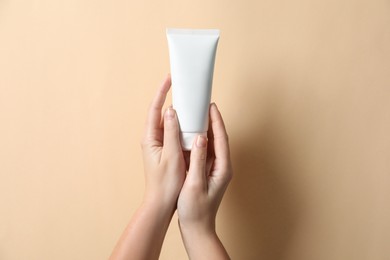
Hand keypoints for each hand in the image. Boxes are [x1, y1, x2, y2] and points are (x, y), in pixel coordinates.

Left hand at [141, 74, 185, 210]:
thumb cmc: (165, 183)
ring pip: (168, 122)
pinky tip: (191, 123)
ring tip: (188, 101)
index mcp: (150, 139)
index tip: (169, 79)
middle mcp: (153, 139)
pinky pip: (173, 132)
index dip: (161, 92)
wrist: (161, 203)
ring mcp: (159, 145)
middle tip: (180, 86)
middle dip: (169, 97)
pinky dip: (181, 125)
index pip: (154, 109)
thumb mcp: (171, 156)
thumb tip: (171, 111)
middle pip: (160, 113)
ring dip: (177, 112)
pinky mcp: (167, 150)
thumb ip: (171, 133)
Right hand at [177, 103, 232, 258]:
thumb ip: (198, 160)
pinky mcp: (208, 172)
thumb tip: (201, 138)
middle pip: (220, 138)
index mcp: (222, 168)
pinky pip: (206, 151)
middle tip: (204, 105)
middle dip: (213, 121)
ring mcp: (216, 169)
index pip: (222, 139)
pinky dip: (201, 141)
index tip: (212, 106)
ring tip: (198, 115)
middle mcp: (222, 167)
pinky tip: (192, 135)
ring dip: (207, 129)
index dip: (217, 121)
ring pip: (213, 144)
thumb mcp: (195, 184)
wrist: (197, 227)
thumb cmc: (196, 210)